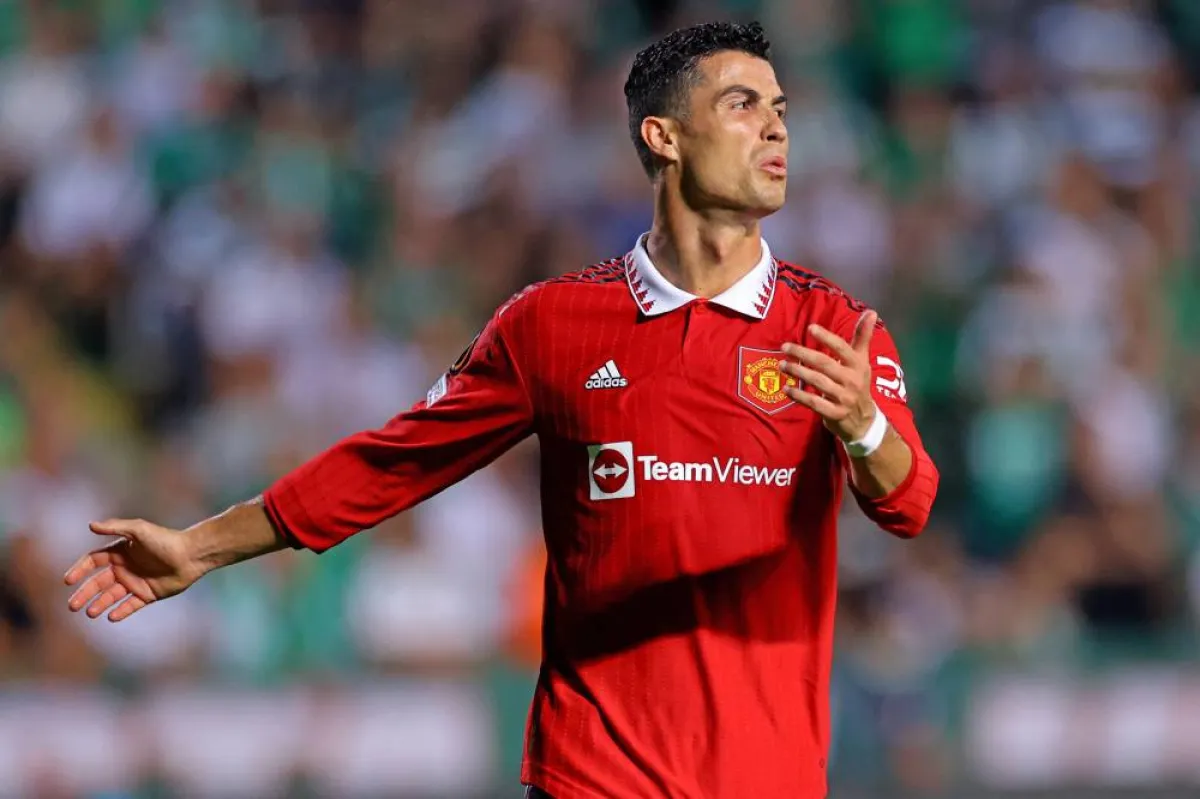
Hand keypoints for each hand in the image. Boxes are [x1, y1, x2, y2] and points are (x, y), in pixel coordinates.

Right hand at [64, 519, 202, 621]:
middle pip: (98, 582)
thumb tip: (91, 525)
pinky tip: (110, 617)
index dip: (79, 570)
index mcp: (120, 551)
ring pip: (112, 596)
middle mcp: (125, 567)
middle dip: (84, 594)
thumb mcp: (139, 530)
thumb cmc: (165, 540)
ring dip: (99, 604)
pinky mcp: (148, 594)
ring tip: (90, 612)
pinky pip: (130, 605)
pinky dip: (120, 612)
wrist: (192, 555)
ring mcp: (136, 582)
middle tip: (72, 606)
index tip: (68, 581)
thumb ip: (116, 527)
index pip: (93, 561)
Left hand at [779, 311, 877, 441]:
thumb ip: (862, 337)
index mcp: (858, 364)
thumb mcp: (861, 360)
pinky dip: (799, 396)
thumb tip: (871, 311)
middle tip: (785, 347)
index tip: (810, 328)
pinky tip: (786, 389)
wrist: (863, 420)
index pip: (842, 348)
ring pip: (817, 382)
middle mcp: (852, 380)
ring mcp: (844, 398)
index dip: (827, 337)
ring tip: (782, 365)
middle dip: (803, 354)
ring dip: (798, 372)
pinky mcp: (835, 414)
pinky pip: (814, 403)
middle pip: (825, 364)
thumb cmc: (858, 383)